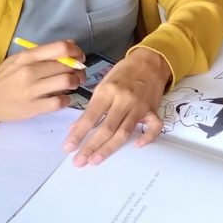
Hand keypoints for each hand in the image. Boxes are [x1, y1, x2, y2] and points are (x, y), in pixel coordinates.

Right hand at [0, 40, 85, 122]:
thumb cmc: (5, 77)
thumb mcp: (19, 59)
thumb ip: (42, 53)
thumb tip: (70, 45)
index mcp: (28, 57)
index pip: (60, 48)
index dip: (76, 52)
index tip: (79, 57)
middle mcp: (31, 71)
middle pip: (67, 66)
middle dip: (78, 70)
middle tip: (78, 73)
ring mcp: (32, 90)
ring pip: (67, 82)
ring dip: (75, 83)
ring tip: (72, 85)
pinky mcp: (34, 108)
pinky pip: (60, 102)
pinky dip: (66, 100)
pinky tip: (62, 98)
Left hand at [62, 47, 170, 166]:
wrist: (150, 61)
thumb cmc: (123, 72)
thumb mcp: (103, 84)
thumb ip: (91, 107)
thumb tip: (75, 128)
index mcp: (107, 91)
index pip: (90, 117)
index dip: (78, 134)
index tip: (68, 148)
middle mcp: (123, 99)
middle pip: (106, 128)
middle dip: (91, 146)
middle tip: (79, 162)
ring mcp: (140, 106)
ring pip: (124, 131)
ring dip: (109, 148)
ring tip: (95, 160)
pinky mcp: (153, 110)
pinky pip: (154, 127)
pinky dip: (147, 137)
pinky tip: (136, 146)